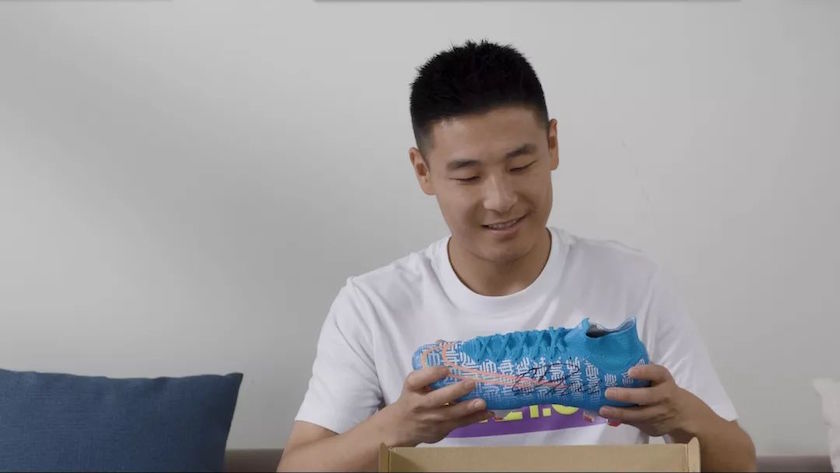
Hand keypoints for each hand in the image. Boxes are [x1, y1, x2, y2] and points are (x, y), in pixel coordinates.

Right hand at [373, 366, 493, 446]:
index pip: (417, 379)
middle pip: (437, 398)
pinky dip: (474, 418)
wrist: (402, 426)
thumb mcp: (414, 383)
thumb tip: (442, 343)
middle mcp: (419, 403)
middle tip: (472, 383)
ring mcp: (430, 419)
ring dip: (468, 408)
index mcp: (412, 387)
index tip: (446, 368)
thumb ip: (429, 368)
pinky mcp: (440, 430)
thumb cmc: (413, 397)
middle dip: (455, 391)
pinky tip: (487, 412)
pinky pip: (459, 424)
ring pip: (450, 413)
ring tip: (482, 402)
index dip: (432, 374)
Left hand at [600, 364, 709, 439]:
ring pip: (639, 414)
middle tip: (608, 392)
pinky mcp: (653, 426)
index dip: (644, 372)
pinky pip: (635, 423)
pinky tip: (607, 416)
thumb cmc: (662, 389)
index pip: (657, 373)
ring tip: (602, 409)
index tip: (630, 371)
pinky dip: (621, 420)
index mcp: (664, 380)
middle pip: (646, 396)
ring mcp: (659, 413)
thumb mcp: (659, 378)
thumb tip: (617, 358)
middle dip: (626, 395)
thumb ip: (644, 371)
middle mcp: (664, 396)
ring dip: (619, 412)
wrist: (683, 414)